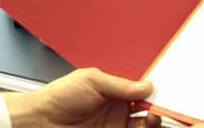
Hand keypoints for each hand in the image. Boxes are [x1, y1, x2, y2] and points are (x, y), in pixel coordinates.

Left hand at [4, 67, 160, 126]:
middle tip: (159, 111)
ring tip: (151, 120)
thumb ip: (121, 85)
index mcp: (114, 93)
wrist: (39, 121)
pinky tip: (140, 127)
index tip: (164, 97)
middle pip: (146, 115)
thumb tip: (146, 86)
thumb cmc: (58, 96)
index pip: (142, 94)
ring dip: (150, 124)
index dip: (154, 96)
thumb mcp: (92, 80)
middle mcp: (116, 112)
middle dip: (157, 112)